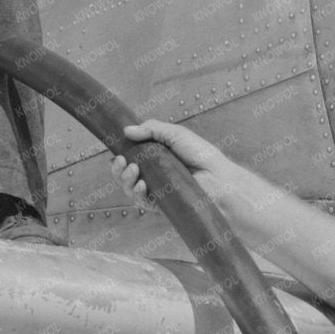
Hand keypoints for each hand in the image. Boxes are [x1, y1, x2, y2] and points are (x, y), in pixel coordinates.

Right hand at [109, 119, 236, 206]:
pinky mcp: (161, 204)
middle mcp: (153, 174)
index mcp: (155, 157)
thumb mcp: (175, 134)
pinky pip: (142, 202)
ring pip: (130, 189)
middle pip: (125, 174)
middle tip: (121, 162)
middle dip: (118, 169)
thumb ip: (151, 129)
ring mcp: (156, 190)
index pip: (130, 158)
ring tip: (133, 171)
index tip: (115, 152)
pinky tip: (142, 185)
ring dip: (125, 180)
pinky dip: (137, 194)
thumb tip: (126, 131)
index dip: (119, 156)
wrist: (218, 178)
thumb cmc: (201, 154)